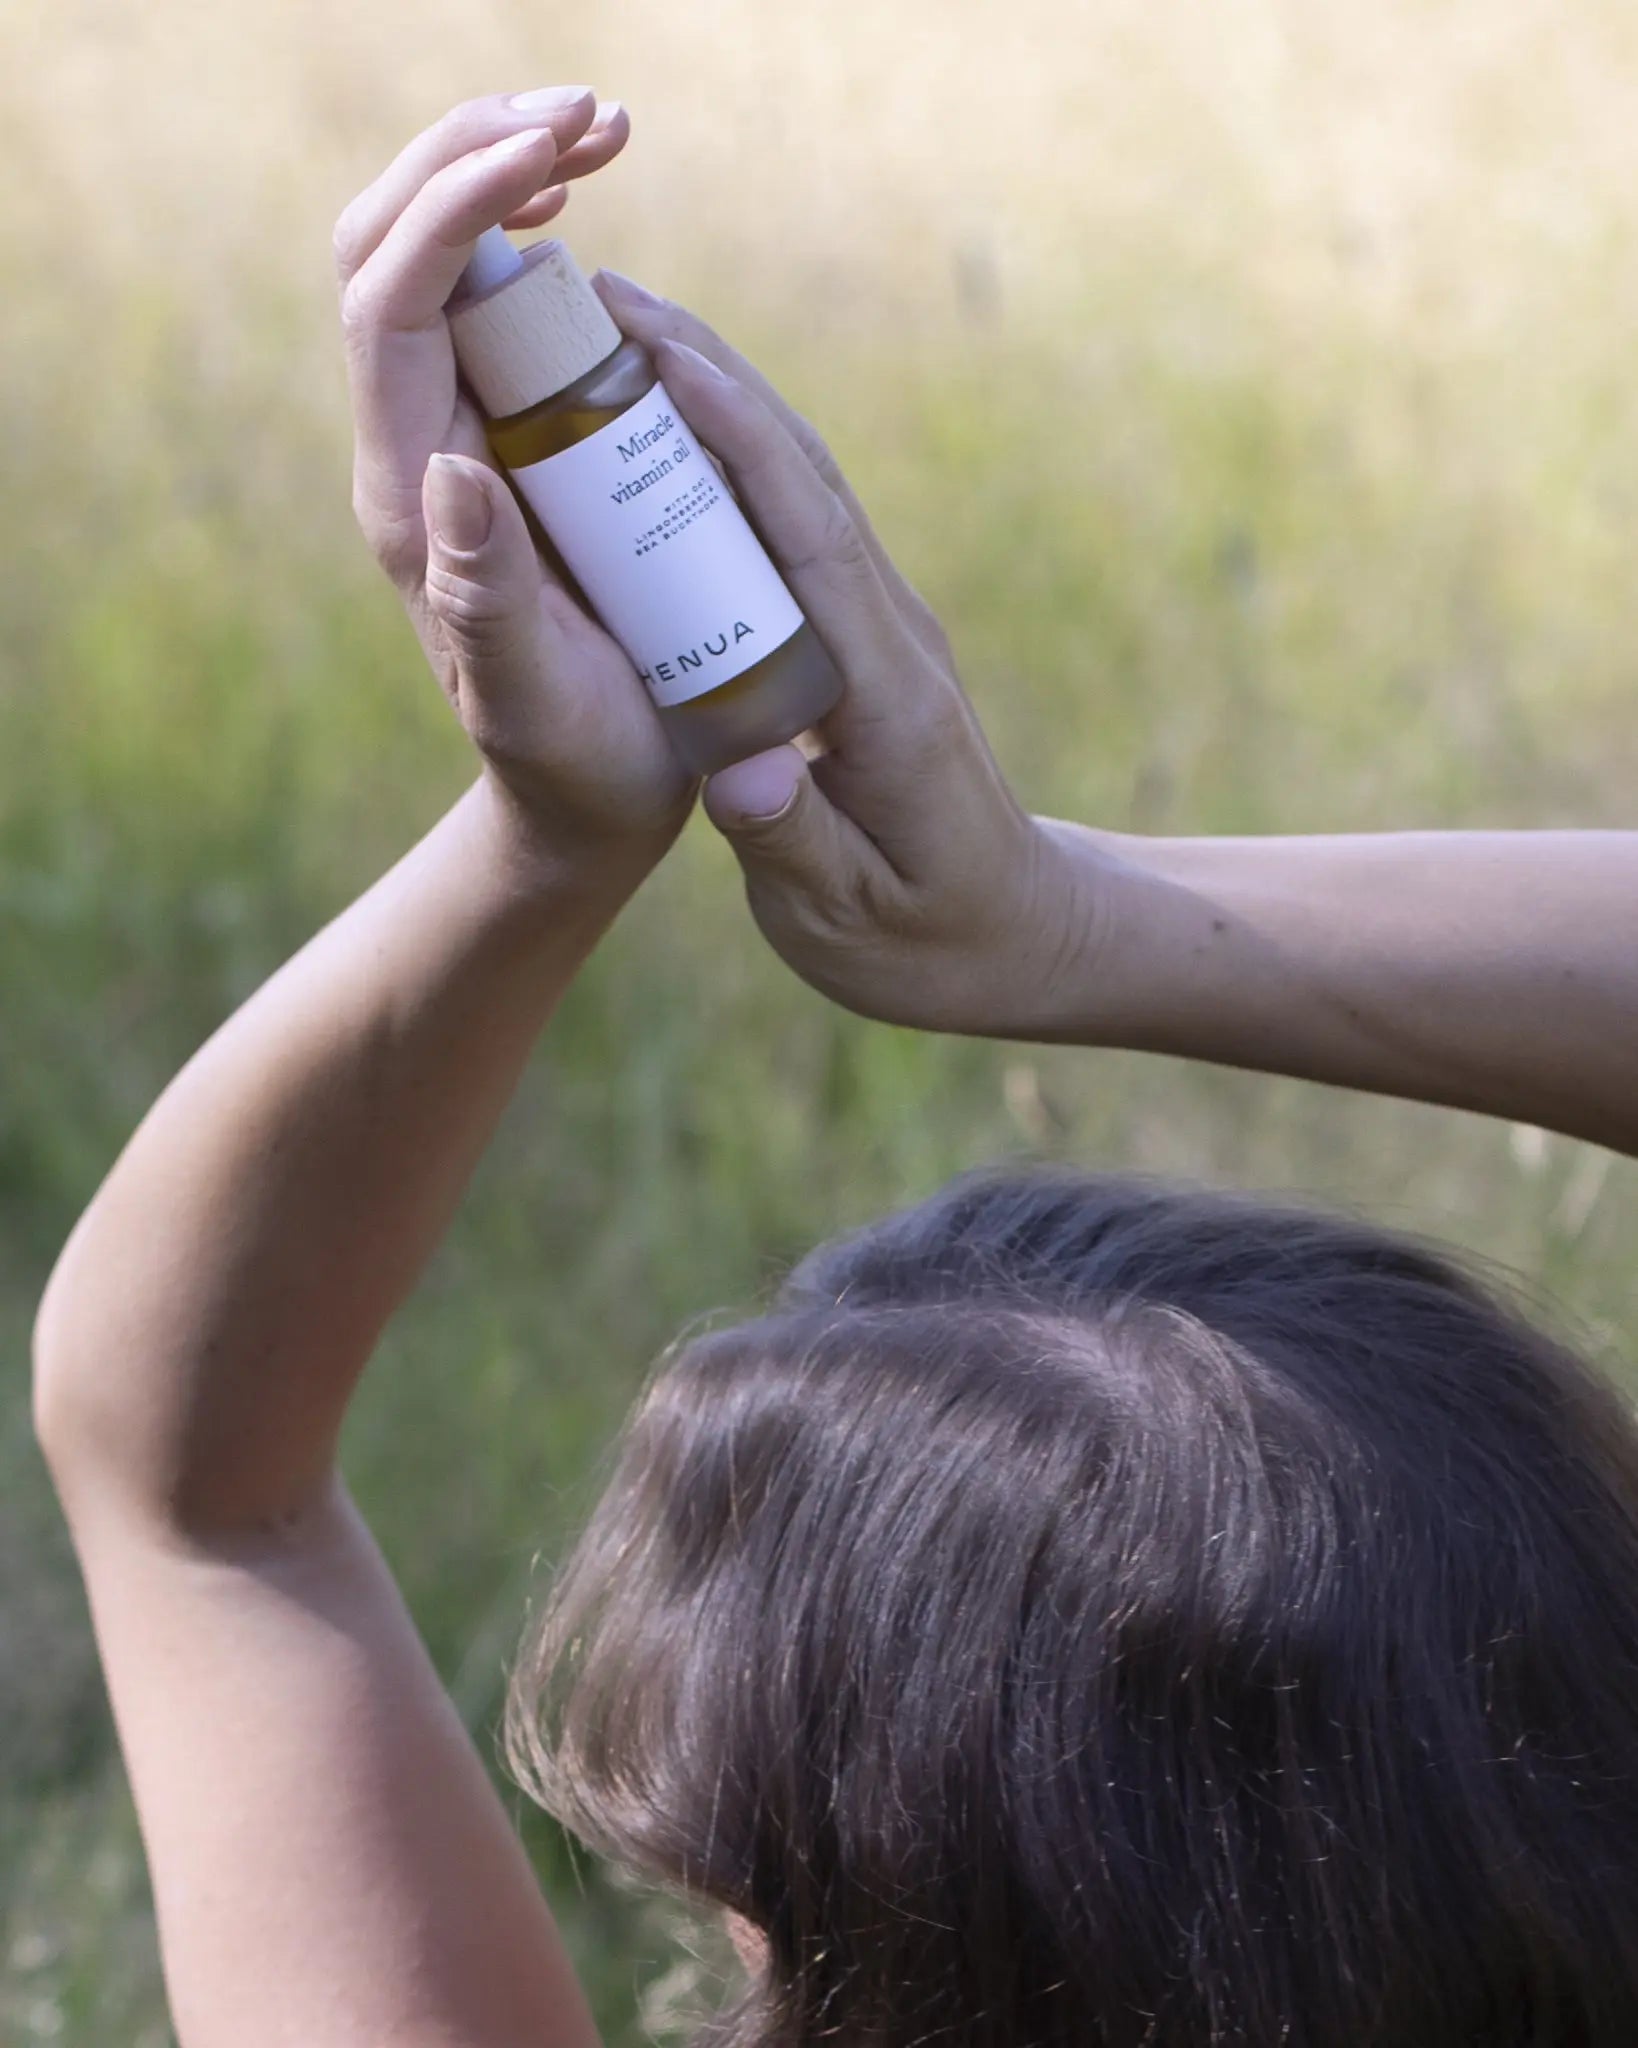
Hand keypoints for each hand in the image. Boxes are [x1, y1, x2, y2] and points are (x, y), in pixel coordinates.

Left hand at [335, 95, 692, 854]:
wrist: (586, 796)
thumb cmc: (573, 761)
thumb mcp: (535, 695)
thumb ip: (488, 599)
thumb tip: (448, 467)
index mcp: (410, 495)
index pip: (390, 301)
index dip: (455, 206)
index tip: (553, 159)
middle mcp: (418, 444)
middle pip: (392, 248)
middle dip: (473, 156)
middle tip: (592, 118)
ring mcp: (459, 434)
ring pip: (438, 260)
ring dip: (504, 174)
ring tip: (604, 133)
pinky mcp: (509, 439)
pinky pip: (493, 305)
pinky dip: (533, 228)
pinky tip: (588, 209)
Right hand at [590, 273, 1107, 1035]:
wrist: (1019, 938)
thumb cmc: (934, 943)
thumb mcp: (850, 921)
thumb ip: (793, 845)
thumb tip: (730, 775)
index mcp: (887, 701)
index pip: (814, 547)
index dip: (743, 448)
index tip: (668, 362)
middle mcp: (892, 642)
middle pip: (808, 484)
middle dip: (717, 384)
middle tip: (613, 304)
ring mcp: (883, 634)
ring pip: (804, 492)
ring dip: (724, 406)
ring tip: (625, 336)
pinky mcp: (865, 644)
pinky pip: (796, 534)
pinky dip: (735, 467)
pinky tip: (671, 435)